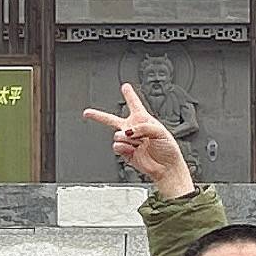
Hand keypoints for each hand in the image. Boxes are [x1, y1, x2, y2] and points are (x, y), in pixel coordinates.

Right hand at [81, 82, 194, 197]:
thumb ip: (143, 127)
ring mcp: (128, 141)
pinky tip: (133, 149)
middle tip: (87, 113)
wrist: (166, 168)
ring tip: (138, 143)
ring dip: (127, 138)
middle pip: (112, 120)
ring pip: (117, 135)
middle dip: (98, 116)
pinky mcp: (125, 152)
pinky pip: (117, 146)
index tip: (125, 87)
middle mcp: (134, 129)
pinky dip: (124, 147)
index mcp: (144, 120)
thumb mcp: (160, 131)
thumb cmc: (168, 149)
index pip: (134, 104)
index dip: (129, 95)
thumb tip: (127, 131)